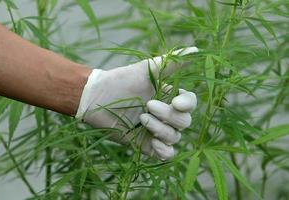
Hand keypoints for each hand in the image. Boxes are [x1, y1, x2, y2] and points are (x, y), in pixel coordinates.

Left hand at [75, 47, 197, 159]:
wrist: (96, 97)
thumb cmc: (121, 80)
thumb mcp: (147, 69)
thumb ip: (172, 61)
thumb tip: (196, 49)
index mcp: (169, 97)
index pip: (190, 103)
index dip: (187, 104)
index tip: (176, 102)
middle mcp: (166, 115)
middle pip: (184, 121)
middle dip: (168, 115)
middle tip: (147, 105)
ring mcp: (157, 131)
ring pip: (175, 137)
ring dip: (161, 129)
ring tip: (141, 118)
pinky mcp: (146, 145)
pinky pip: (166, 154)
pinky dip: (164, 151)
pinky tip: (153, 143)